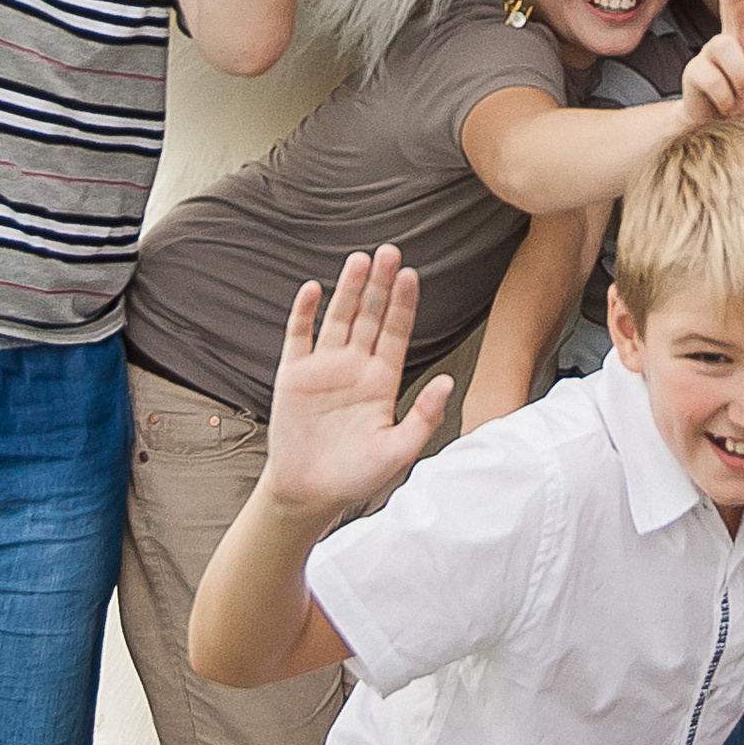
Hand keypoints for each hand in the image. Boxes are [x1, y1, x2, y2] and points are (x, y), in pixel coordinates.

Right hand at [263, 249, 449, 515]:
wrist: (310, 494)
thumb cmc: (357, 476)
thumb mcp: (398, 451)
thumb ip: (424, 416)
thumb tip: (449, 381)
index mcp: (383, 380)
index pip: (397, 332)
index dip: (404, 304)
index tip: (412, 275)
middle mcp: (356, 366)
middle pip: (370, 315)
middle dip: (380, 284)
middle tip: (390, 250)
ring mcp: (324, 367)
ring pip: (338, 318)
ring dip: (348, 289)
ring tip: (359, 260)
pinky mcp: (294, 375)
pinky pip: (299, 336)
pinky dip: (305, 312)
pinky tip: (314, 289)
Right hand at [683, 0, 743, 124]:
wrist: (719, 134)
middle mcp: (736, 40)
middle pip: (731, 2)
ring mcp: (712, 53)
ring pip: (725, 47)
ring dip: (738, 78)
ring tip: (740, 97)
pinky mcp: (695, 70)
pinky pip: (714, 79)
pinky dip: (726, 98)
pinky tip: (725, 106)